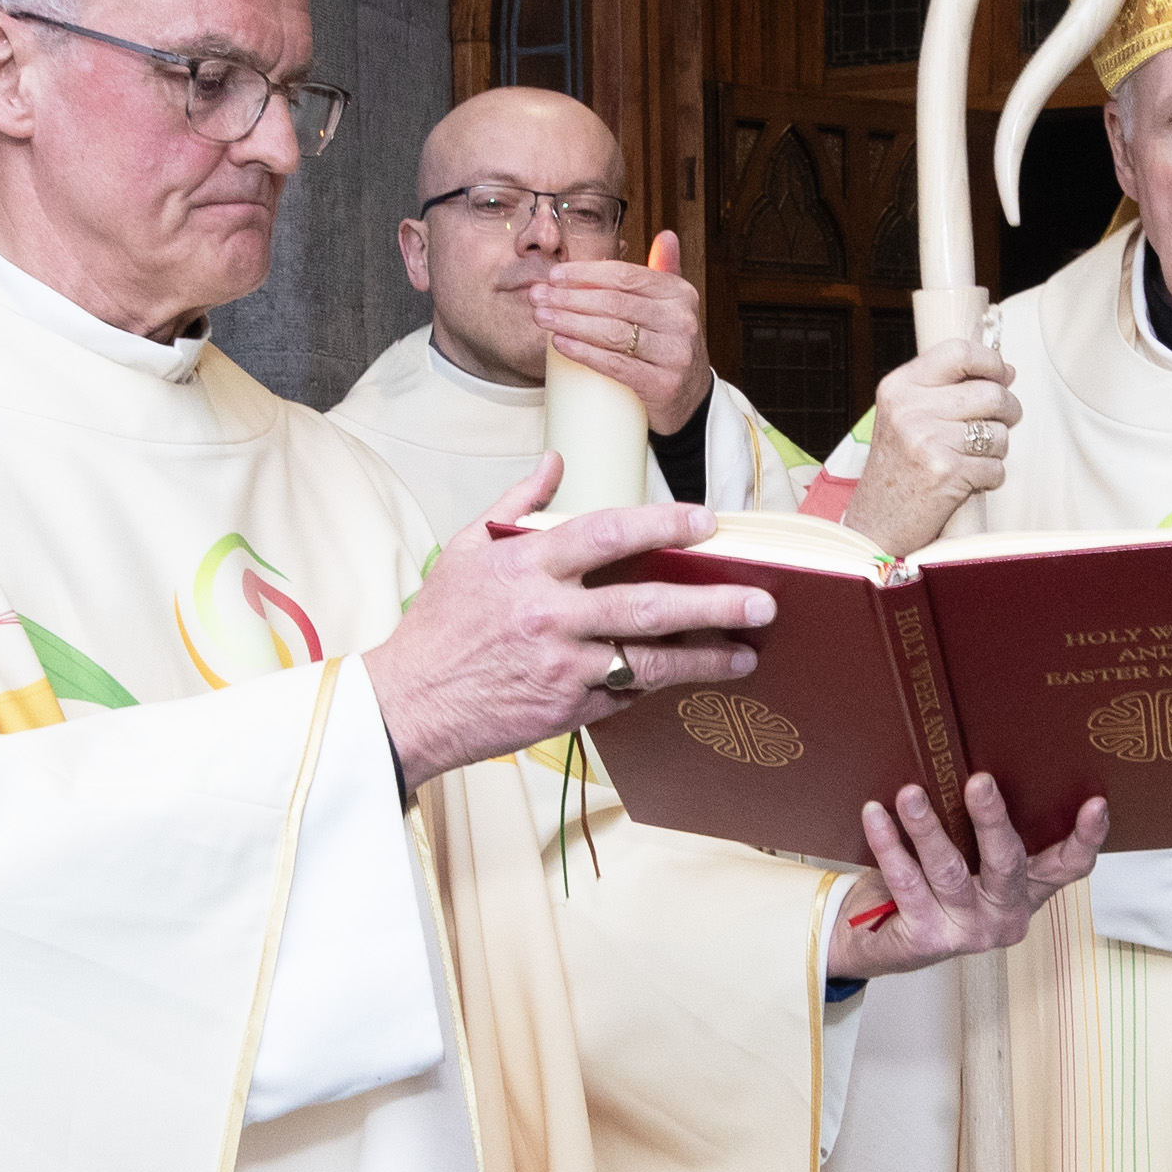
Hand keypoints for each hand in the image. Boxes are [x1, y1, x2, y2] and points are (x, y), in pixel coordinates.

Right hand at [365, 455, 774, 788]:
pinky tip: (688, 676)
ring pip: (650, 661)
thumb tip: (554, 462)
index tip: (707, 522)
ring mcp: (562, 668)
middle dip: (713, 602)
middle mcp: (550, 617)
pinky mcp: (567, 709)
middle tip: (761, 601)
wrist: (410, 703)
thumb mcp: (467, 550)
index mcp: (527, 568)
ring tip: (746, 652)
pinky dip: (657, 684)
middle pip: (648, 604)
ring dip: (706, 657)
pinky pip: (626, 694)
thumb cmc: (439, 625)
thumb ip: (517, 505)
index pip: (608, 534)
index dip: (663, 523)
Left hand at [528, 231, 710, 433]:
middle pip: (614, 303)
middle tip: (537, 297)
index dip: (585, 273)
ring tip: (541, 317)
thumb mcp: (671, 305)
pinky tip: (560, 344)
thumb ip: (664, 270)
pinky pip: (616, 365)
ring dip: (570, 323)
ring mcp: (674, 354)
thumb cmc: (667, 344)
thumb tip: (665, 235)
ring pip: (612, 333)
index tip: (554, 276)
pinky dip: (584, 353)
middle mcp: (681, 320)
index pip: (625, 275)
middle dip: (569, 298)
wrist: (690, 397)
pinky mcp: (662, 384)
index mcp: (679, 293)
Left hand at [834, 777, 1108, 977]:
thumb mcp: (970, 858)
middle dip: (991, 819)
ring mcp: (968, 931)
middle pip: (1006, 862)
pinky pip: (906, 883)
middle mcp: (1005, 914)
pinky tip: (876, 815)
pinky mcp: (928, 939)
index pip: (1069, 866)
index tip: (1096, 803)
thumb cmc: (932, 884)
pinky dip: (889, 845)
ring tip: (910, 794)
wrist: (881, 940)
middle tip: (978, 781)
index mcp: (1027, 889)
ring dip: (927, 828)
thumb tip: (976, 759)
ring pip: (949, 871)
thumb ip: (981, 830)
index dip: (1086, 837)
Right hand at [842, 340, 1022, 556]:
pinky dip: (990, 477)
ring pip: (998, 432)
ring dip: (997, 448)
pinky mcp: (946, 472)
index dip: (991, 362)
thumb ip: (943, 389)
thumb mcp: (904, 416)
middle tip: (1002, 421)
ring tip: (974, 458)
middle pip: (990, 392)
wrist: (875, 524)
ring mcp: (927, 441)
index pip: (958, 352)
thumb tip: (1004, 371)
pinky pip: (995, 466)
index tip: (1004, 375)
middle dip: (1008, 409)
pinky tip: (968, 481)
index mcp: (899, 387)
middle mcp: (909, 409)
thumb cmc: (896, 470)